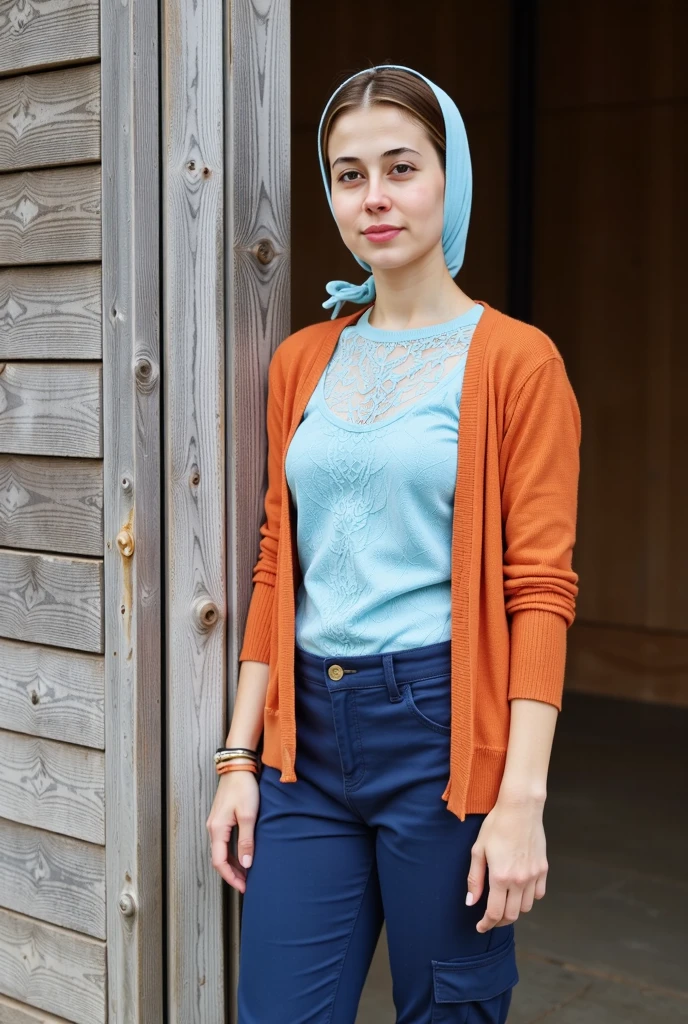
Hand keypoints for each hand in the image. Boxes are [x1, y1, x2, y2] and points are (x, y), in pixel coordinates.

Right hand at [206, 769, 259, 891]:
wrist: (238, 767)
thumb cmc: (243, 788)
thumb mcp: (248, 815)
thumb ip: (246, 841)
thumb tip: (246, 864)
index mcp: (217, 829)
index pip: (219, 862)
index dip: (231, 877)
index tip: (244, 887)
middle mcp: (213, 828)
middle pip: (219, 858)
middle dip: (232, 873)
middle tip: (248, 883)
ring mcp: (216, 823)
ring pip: (222, 851)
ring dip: (233, 864)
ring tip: (248, 873)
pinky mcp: (221, 818)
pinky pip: (224, 842)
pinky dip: (233, 852)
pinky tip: (243, 855)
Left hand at [466, 794, 547, 931]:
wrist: (520, 808)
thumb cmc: (496, 826)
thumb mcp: (478, 850)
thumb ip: (474, 879)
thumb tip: (471, 902)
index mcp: (500, 877)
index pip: (495, 913)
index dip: (486, 924)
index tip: (480, 927)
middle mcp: (520, 880)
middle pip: (512, 915)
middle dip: (499, 921)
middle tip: (490, 918)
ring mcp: (534, 875)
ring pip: (526, 907)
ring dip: (514, 910)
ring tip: (504, 903)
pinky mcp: (543, 868)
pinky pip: (539, 893)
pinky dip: (529, 897)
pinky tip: (520, 890)